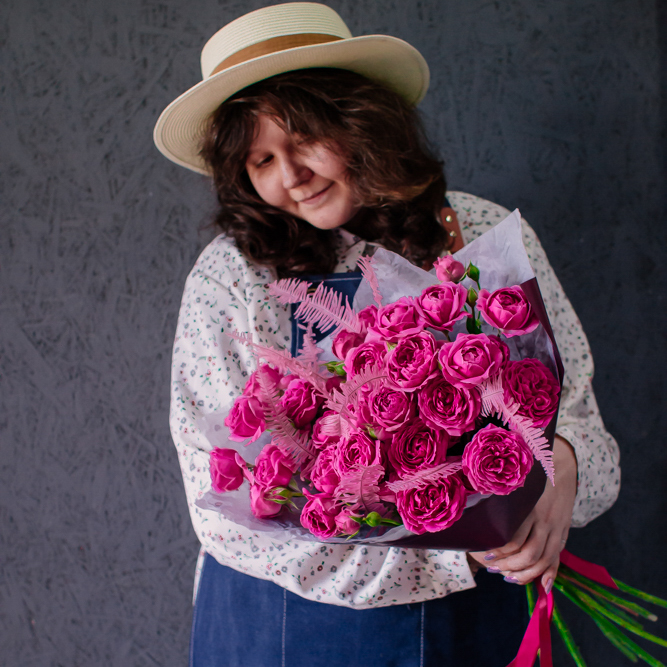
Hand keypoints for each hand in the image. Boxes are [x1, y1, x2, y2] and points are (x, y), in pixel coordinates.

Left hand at [468, 436, 577, 591]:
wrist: (562, 468)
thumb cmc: (530, 476)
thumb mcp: (515, 485)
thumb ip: (500, 498)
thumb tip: (474, 504)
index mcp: (529, 508)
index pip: (514, 538)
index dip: (500, 551)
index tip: (485, 555)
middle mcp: (544, 519)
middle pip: (530, 554)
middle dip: (511, 566)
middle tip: (493, 568)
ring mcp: (557, 527)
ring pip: (544, 560)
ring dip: (526, 573)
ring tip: (508, 576)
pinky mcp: (564, 532)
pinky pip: (558, 557)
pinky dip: (549, 573)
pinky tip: (540, 584)